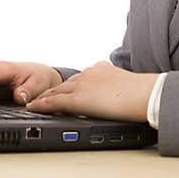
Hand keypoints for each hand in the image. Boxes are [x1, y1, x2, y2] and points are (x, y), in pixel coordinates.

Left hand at [25, 61, 157, 122]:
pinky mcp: (78, 99)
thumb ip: (119, 88)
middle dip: (53, 91)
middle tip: (40, 97)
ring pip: (56, 92)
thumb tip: (123, 98)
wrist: (146, 94)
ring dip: (44, 98)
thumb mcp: (129, 85)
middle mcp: (89, 74)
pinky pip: (53, 102)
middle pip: (65, 84)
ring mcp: (82, 85)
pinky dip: (41, 105)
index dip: (70, 86)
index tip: (65, 90)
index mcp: (102, 69)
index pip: (81, 78)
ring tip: (34, 103)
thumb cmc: (145, 93)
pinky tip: (32, 108)